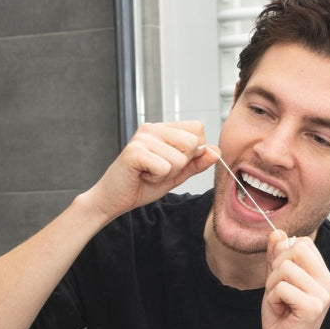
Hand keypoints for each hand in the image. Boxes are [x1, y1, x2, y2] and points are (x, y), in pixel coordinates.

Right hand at [82, 121, 218, 220]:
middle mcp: (152, 129)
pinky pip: (165, 167)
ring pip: (180, 158)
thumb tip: (216, 150)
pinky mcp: (135, 152)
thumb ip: (196, 163)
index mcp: (162, 129)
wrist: (113, 199)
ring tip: (149, 173)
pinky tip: (142, 176)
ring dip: (167, 174)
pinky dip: (157, 178)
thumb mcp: (176, 174)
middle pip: (192, 142)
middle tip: (158, 169)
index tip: (170, 162)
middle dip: (181, 164)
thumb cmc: (140, 185)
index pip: (197, 129)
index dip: (192, 152)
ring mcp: (142, 138)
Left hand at [261, 230, 329, 328]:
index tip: (282, 279)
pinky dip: (273, 299)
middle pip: (295, 248)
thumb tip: (277, 231)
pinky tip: (282, 312)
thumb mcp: (275, 282)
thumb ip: (276, 257)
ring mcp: (323, 295)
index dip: (283, 255)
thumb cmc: (281, 319)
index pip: (302, 242)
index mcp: (323, 274)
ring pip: (285, 268)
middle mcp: (328, 282)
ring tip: (281, 303)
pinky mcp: (313, 307)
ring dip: (272, 286)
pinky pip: (281, 287)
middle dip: (276, 268)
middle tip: (280, 292)